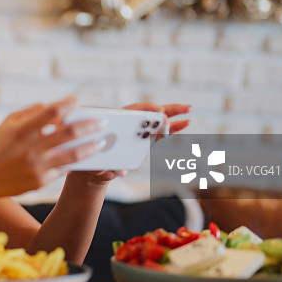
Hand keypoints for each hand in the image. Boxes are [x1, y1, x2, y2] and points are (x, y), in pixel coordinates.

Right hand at [0, 96, 105, 199]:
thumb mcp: (8, 124)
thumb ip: (30, 113)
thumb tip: (53, 107)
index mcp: (23, 130)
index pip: (52, 112)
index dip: (68, 104)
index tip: (78, 101)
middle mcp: (32, 148)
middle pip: (69, 133)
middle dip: (89, 125)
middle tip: (101, 122)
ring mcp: (37, 166)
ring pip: (73, 155)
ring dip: (91, 147)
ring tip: (101, 142)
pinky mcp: (40, 181)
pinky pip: (63, 169)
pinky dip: (75, 162)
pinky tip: (84, 156)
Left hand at [71, 102, 190, 180]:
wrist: (94, 169)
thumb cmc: (92, 164)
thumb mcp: (96, 166)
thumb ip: (108, 169)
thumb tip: (121, 173)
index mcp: (115, 126)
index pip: (132, 111)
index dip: (146, 109)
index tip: (158, 112)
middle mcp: (128, 125)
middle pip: (148, 112)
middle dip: (165, 109)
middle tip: (183, 108)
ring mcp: (138, 131)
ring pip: (157, 120)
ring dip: (174, 114)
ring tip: (189, 110)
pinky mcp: (145, 139)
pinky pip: (161, 131)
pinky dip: (174, 127)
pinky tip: (187, 123)